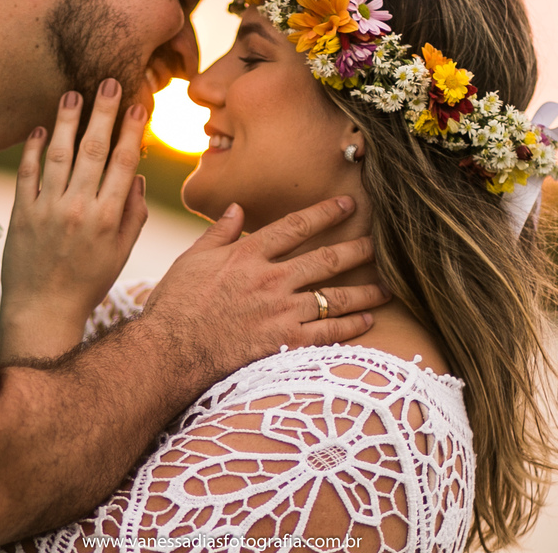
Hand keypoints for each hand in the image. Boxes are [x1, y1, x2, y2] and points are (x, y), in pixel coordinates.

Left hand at [0, 79, 148, 360]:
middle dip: (103, 113)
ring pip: (59, 155)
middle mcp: (79, 209)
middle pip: (94, 151)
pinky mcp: (22, 213)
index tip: (138, 105)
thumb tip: (135, 175)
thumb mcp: (121, 253)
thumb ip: (133, 214)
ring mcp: (48, 209)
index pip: (123, 164)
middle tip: (110, 82)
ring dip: (68, 122)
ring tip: (74, 94)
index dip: (131, 131)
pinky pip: (28, 173)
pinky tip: (41, 128)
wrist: (43, 312)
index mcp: (108, 218)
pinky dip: (34, 149)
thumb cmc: (87, 283)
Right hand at [141, 198, 388, 381]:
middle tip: (378, 245)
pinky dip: (351, 326)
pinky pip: (328, 332)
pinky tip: (368, 321)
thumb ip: (218, 233)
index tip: (347, 205)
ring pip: (335, 296)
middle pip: (325, 258)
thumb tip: (235, 208)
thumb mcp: (191, 259)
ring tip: (386, 287)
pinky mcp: (285, 343)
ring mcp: (281, 312)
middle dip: (356, 250)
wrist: (170, 352)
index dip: (325, 213)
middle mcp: (271, 279)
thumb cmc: (175, 305)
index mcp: (248, 254)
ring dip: (364, 291)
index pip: (295, 225)